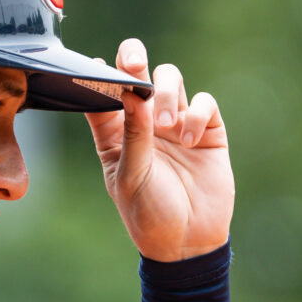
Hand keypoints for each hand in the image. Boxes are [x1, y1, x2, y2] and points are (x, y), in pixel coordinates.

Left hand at [85, 38, 233, 261]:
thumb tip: (132, 94)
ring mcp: (176, 124)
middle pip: (137, 74)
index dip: (96, 76)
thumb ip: (132, 135)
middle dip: (134, 59)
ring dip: (167, 91)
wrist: (187, 242)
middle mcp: (143, 122)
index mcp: (115, 134)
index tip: (94, 68)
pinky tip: (191, 141)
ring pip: (171, 79)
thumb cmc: (148, 213)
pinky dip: (197, 114)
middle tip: (134, 63)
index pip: (101, 95)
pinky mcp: (207, 130)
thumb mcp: (131, 175)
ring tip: (164, 123)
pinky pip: (204, 103)